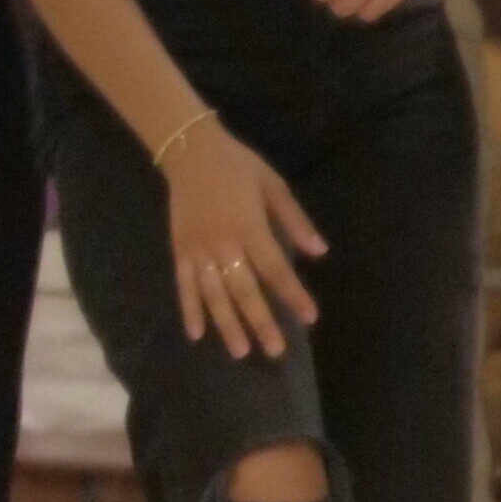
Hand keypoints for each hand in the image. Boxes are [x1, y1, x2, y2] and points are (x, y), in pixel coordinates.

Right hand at [164, 122, 327, 359]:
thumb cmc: (238, 166)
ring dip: (227, 324)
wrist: (189, 149)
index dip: (293, 295)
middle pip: (244, 290)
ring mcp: (199, 249)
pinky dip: (189, 310)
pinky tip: (196, 335)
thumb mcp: (274, 186)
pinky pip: (184, 285)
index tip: (309, 318)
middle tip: (275, 351)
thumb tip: (320, 252)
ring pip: (213, 294)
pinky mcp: (180, 250)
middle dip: (261, 322)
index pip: (276, 269)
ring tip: (240, 351)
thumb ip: (296, 221)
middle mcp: (224, 244)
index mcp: (250, 228)